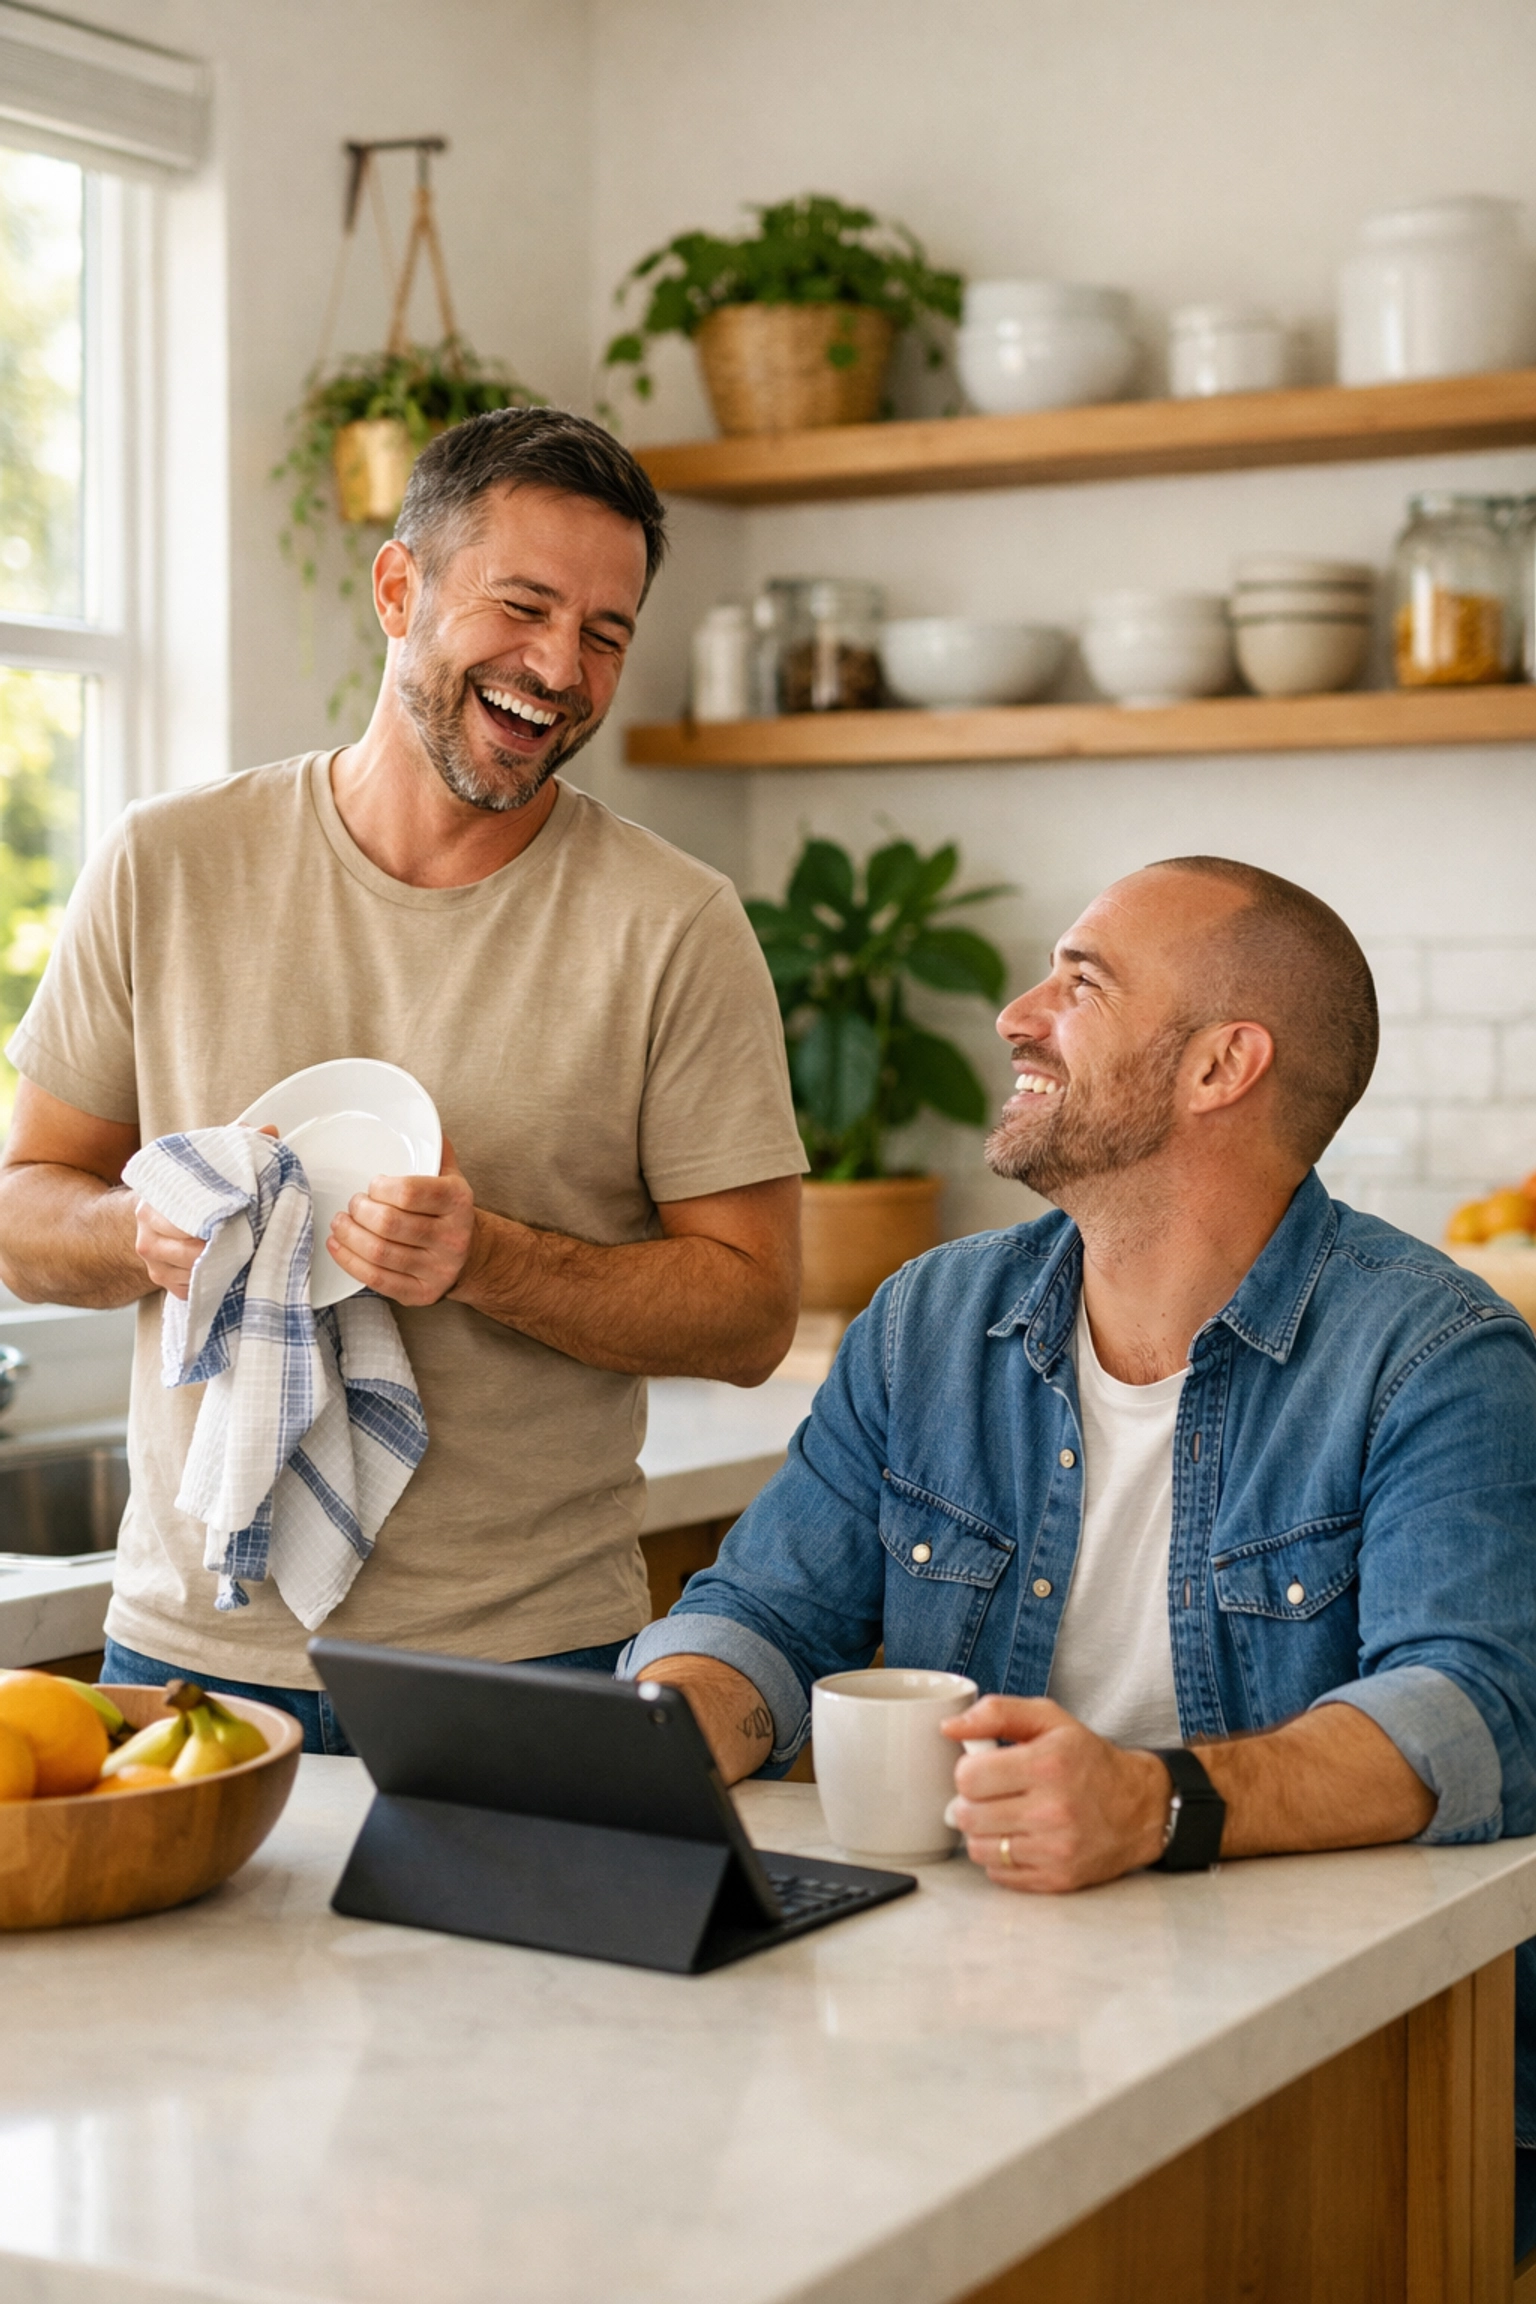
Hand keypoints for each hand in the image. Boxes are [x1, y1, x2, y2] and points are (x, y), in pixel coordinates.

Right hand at [132, 1122, 278, 1299]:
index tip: (241, 1213)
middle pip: (191, 1250)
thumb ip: (234, 1144)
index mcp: (151, 1205)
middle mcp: (147, 1237)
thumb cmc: (188, 1192)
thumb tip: (268, 1131)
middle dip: (223, 1244)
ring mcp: (155, 1265)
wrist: (156, 1218)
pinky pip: (195, 1289)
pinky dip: (216, 1281)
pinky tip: (230, 1267)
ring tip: (244, 1252)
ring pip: (195, 1273)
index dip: (218, 1217)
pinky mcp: (165, 1284)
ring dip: (222, 1265)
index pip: (186, 1217)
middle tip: (249, 1236)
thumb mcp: (207, 1163)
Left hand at [325, 1134, 476, 1306]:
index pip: (410, 1192)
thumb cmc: (448, 1210)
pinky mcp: (420, 1293)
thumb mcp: (450, 1176)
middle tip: (354, 1204)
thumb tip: (420, 1117)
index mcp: (458, 1201)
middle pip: (390, 1224)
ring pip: (379, 1253)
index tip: (373, 1185)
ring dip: (349, 1235)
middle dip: (360, 1211)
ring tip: (341, 1222)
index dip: (381, 1188)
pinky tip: (338, 1245)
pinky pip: (376, 1279)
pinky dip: (349, 1261)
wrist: (473, 1256)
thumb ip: (433, 1149)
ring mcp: (437, 1269)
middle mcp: (452, 1237)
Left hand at [942, 1695, 1169, 1892]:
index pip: (968, 1777)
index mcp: (1047, 1764)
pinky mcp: (1058, 1879)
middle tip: (991, 1794)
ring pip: (979, 1848)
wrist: (1140, 1807)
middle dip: (971, 1802)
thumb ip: (997, 1713)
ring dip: (983, 1832)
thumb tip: (949, 1727)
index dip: (968, 1771)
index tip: (983, 1769)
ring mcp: (1056, 1849)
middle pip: (968, 1815)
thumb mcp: (1049, 1719)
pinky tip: (1020, 1838)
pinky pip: (999, 1874)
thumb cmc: (1090, 1760)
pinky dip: (1001, 1857)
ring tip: (1004, 1816)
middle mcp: (1052, 1810)